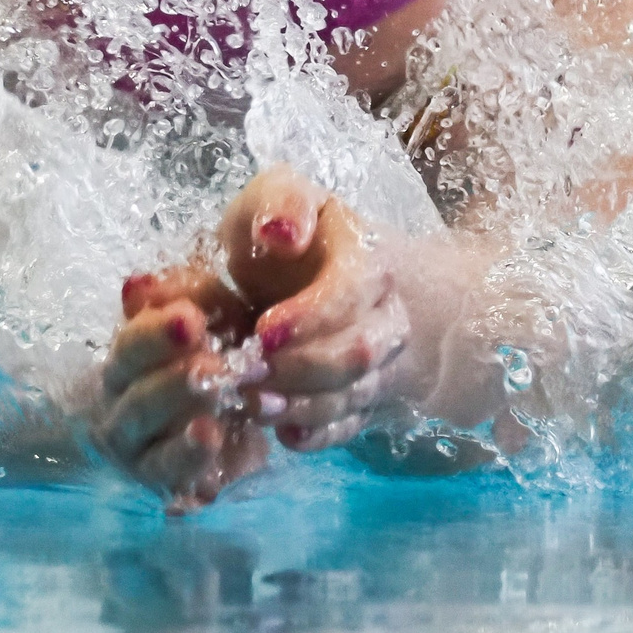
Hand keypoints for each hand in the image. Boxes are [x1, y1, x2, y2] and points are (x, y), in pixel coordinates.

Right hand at [96, 264, 268, 513]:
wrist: (234, 416)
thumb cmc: (215, 353)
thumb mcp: (212, 315)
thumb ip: (188, 294)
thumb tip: (138, 285)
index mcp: (129, 364)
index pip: (132, 347)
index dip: (157, 333)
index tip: (193, 319)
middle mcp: (125, 412)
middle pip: (139, 401)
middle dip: (174, 385)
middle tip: (212, 368)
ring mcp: (143, 457)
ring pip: (154, 452)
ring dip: (184, 437)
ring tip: (212, 423)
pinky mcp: (171, 489)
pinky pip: (177, 488)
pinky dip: (192, 473)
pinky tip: (211, 471)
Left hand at [219, 167, 415, 452]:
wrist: (330, 275)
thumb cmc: (292, 236)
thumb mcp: (280, 197)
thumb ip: (281, 201)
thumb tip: (281, 234)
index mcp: (368, 260)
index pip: (351, 293)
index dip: (310, 318)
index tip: (263, 332)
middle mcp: (386, 316)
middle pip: (359, 353)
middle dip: (301, 368)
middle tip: (247, 372)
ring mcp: (380, 363)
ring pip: (355, 394)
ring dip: (303, 405)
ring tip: (255, 404)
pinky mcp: (365, 398)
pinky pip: (353, 425)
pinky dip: (320, 435)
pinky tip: (285, 434)